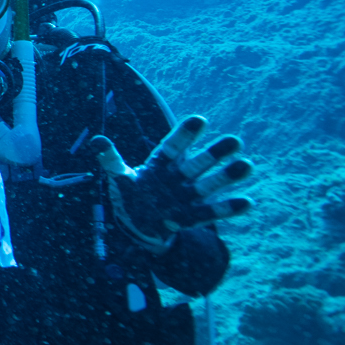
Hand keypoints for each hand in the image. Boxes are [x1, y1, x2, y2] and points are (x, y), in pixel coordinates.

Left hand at [90, 116, 253, 252]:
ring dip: (228, 176)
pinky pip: (212, 212)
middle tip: (235, 141)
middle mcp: (179, 177)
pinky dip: (228, 208)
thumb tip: (97, 140)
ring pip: (210, 184)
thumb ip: (111, 159)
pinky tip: (247, 202)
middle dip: (216, 153)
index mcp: (161, 163)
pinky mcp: (192, 216)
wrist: (139, 225)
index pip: (174, 146)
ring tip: (247, 165)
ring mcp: (187, 196)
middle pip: (198, 163)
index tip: (200, 120)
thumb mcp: (119, 177)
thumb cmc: (131, 195)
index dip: (185, 134)